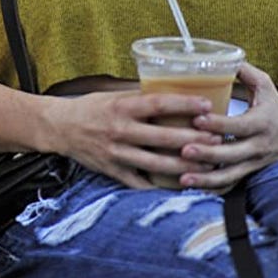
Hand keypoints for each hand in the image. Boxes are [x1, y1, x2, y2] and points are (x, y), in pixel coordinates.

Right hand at [48, 90, 223, 188]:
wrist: (59, 127)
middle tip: (218, 140)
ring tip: (207, 165)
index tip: (207, 105)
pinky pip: (140, 182)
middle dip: (193, 140)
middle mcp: (119, 130)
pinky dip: (160, 185)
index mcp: (121, 107)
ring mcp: (116, 153)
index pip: (158, 104)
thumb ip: (141, 97)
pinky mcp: (112, 171)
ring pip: (156, 163)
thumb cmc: (90, 108)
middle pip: (163, 137)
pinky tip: (181, 185)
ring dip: (184, 166)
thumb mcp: (113, 95)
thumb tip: (174, 92)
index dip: (184, 104)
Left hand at [177, 63, 277, 189]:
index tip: (197, 119)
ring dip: (207, 178)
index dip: (219, 124)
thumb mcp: (266, 86)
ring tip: (183, 177)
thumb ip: (244, 71)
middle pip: (233, 154)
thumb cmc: (276, 108)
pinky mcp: (251, 175)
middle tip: (183, 150)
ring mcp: (255, 163)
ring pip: (231, 175)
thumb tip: (219, 57)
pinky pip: (231, 184)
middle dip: (208, 153)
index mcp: (262, 122)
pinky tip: (191, 186)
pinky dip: (212, 188)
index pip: (239, 125)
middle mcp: (260, 146)